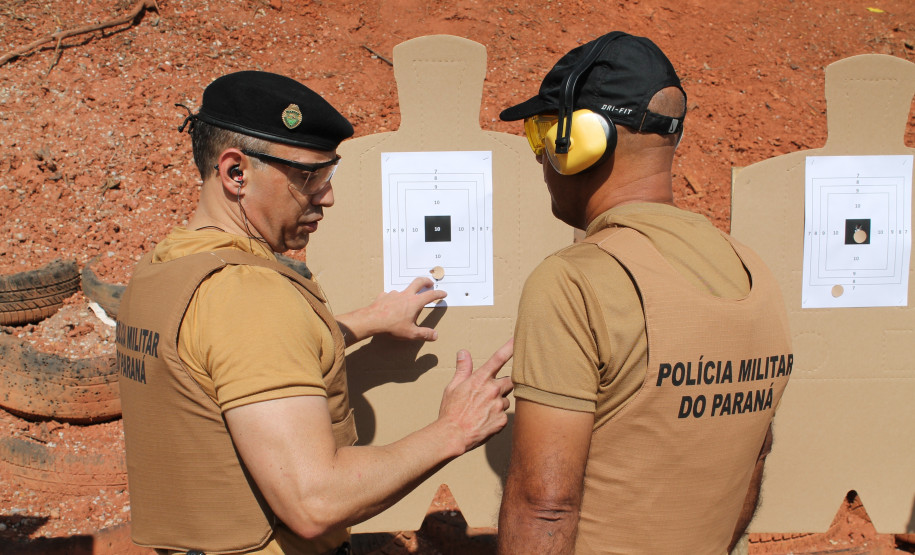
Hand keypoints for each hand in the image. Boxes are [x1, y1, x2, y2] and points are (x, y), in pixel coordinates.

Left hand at [337, 277, 445, 343]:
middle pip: (418, 282)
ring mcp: (393, 294)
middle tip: (430, 283)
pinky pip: (390, 295)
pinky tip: (391, 305)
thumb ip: (424, 334)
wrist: (372, 320)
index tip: (443, 293)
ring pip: (403, 289)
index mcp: (414, 302)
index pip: (430, 295)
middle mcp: (405, 295)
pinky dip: (394, 298)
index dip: (438, 293)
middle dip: (426, 281)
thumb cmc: (392, 326)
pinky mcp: (383, 296)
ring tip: (407, 301)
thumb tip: (435, 335)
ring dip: (408, 293)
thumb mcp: (411, 333)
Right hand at [439, 339, 513, 453]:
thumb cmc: (450, 411)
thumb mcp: (452, 387)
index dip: (510, 347)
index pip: (498, 358)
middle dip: (503, 384)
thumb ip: (463, 369)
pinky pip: (504, 415)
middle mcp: (493, 390)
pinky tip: (485, 421)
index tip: (519, 339)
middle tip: (490, 392)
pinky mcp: (502, 421)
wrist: (453, 435)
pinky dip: (497, 417)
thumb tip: (463, 352)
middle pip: (510, 381)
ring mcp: (499, 406)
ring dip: (499, 402)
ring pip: (506, 400)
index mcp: (480, 379)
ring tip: (483, 411)